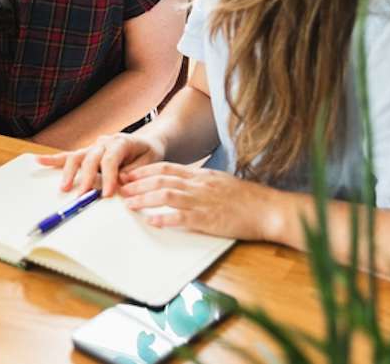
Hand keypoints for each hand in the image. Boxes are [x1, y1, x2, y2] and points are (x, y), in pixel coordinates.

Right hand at [36, 133, 164, 196]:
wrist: (148, 142)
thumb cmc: (148, 153)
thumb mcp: (150, 162)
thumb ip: (135, 172)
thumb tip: (121, 181)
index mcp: (121, 142)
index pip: (110, 159)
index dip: (107, 177)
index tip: (107, 193)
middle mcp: (104, 142)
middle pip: (90, 158)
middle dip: (86, 178)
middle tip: (83, 196)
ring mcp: (93, 146)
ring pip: (77, 156)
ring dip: (69, 172)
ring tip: (65, 187)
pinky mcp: (87, 152)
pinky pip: (68, 156)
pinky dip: (54, 159)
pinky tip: (39, 160)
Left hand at [119, 162, 283, 240]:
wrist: (269, 209)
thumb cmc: (246, 198)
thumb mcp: (220, 182)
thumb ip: (199, 182)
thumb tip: (179, 184)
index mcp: (201, 175)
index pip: (166, 168)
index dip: (144, 171)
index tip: (128, 174)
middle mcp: (199, 184)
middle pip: (162, 179)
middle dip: (137, 183)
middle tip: (120, 188)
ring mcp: (204, 201)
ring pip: (168, 195)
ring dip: (145, 199)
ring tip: (128, 204)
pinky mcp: (210, 219)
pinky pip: (183, 217)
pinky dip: (166, 218)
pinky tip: (152, 221)